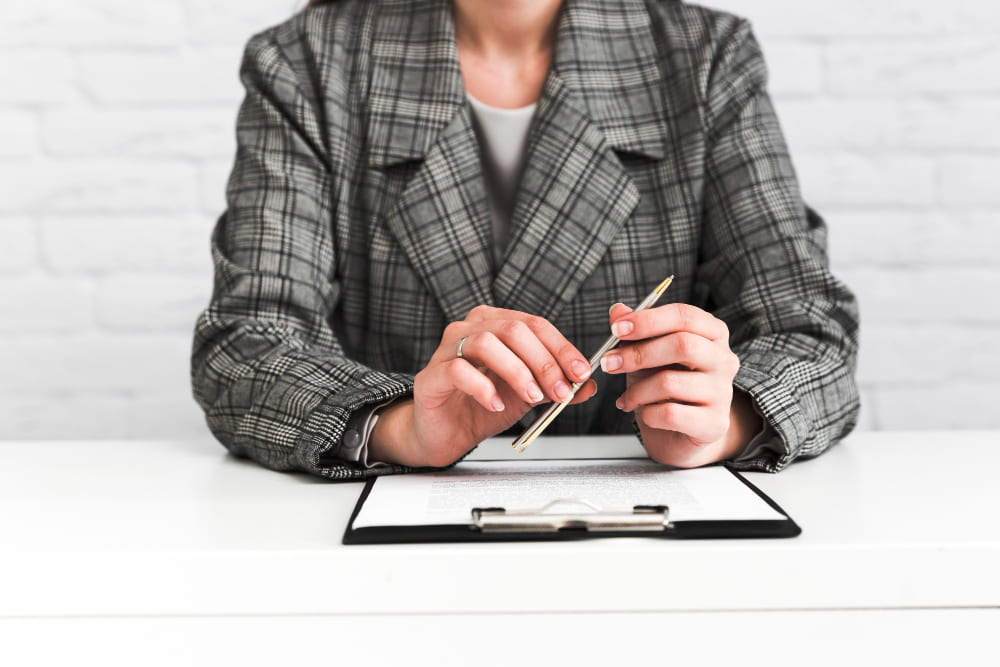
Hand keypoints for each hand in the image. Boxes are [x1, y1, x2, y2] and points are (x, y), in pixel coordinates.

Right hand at [370, 305, 596, 466]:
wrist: (447, 433)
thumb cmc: (482, 406)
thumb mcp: (527, 395)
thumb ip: (555, 386)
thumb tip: (588, 385)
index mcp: (495, 323)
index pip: (534, 324)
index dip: (561, 348)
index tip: (580, 373)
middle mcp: (470, 328)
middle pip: (514, 330)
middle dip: (544, 362)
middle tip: (561, 391)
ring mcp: (447, 349)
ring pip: (486, 343)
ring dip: (517, 371)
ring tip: (531, 396)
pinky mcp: (432, 375)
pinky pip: (459, 371)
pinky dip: (483, 387)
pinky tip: (496, 405)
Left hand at [603, 302, 760, 466]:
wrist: (679, 433)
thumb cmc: (664, 386)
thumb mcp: (645, 354)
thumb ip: (633, 331)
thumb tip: (617, 311)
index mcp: (712, 334)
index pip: (685, 316)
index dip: (648, 320)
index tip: (616, 329)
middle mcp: (724, 360)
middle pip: (682, 345)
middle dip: (638, 353)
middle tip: (608, 363)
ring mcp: (723, 393)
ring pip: (670, 382)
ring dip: (637, 390)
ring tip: (627, 398)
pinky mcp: (715, 424)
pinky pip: (671, 414)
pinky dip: (647, 414)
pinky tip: (644, 414)